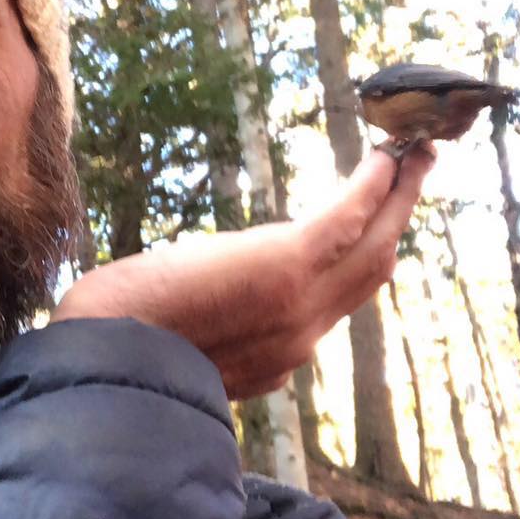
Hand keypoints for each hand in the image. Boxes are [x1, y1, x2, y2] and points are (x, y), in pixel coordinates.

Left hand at [51, 145, 433, 398]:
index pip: (332, 311)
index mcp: (273, 359)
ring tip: (414, 159)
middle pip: (368, 277)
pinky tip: (382, 160)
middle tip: (412, 182)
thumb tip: (220, 313)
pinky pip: (345, 223)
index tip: (374, 231)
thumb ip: (216, 341)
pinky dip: (370, 191)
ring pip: (373, 250)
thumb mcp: (179, 351)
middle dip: (396, 227)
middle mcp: (300, 339)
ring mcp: (301, 306)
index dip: (358, 267)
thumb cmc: (119, 343)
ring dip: (399, 202)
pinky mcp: (288, 267)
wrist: (105, 351)